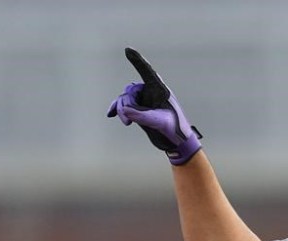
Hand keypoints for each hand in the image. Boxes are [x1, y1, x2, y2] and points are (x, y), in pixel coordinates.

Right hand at [107, 47, 202, 164]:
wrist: (177, 142)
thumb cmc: (175, 129)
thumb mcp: (160, 122)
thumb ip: (143, 115)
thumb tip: (125, 110)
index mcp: (160, 90)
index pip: (147, 72)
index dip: (138, 61)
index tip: (128, 50)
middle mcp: (151, 93)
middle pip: (131, 91)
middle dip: (126, 103)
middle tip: (128, 120)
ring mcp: (145, 101)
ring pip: (126, 99)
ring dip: (121, 109)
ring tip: (127, 122)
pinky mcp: (140, 110)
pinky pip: (124, 106)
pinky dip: (117, 109)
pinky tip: (110, 114)